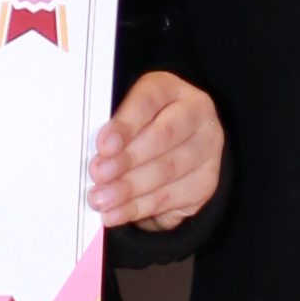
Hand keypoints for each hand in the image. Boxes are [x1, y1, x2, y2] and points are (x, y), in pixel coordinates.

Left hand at [89, 71, 223, 230]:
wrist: (176, 146)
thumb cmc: (140, 128)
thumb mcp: (125, 118)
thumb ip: (112, 132)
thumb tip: (92, 157)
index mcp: (169, 88)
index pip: (149, 100)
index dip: (125, 124)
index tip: (103, 145)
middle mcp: (195, 113)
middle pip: (163, 136)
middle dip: (127, 159)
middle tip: (98, 175)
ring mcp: (207, 147)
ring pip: (167, 170)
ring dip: (130, 188)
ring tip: (102, 199)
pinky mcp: (206, 180)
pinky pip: (171, 197)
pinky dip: (139, 208)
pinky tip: (117, 212)